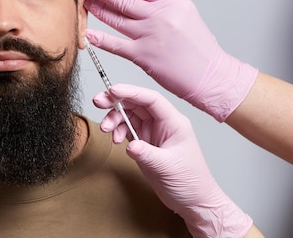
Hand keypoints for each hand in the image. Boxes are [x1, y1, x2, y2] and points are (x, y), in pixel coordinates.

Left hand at [83, 0, 257, 121]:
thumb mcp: (187, 9)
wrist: (210, 75)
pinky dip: (100, 39)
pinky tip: (89, 33)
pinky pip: (116, 45)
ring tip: (87, 3)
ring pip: (116, 18)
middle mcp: (160, 15)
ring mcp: (150, 35)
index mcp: (171, 1)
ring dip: (98, 9)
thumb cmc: (199, 45)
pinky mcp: (143, 55)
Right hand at [94, 84, 252, 236]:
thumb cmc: (190, 182)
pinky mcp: (145, 142)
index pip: (151, 99)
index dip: (131, 92)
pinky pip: (126, 129)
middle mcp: (163, 123)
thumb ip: (146, 153)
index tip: (112, 91)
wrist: (193, 201)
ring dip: (114, 119)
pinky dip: (117, 131)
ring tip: (106, 130)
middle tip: (98, 102)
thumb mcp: (167, 167)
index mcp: (174, 122)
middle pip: (136, 104)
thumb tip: (129, 144)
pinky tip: (115, 140)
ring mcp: (153, 132)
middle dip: (115, 102)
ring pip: (129, 115)